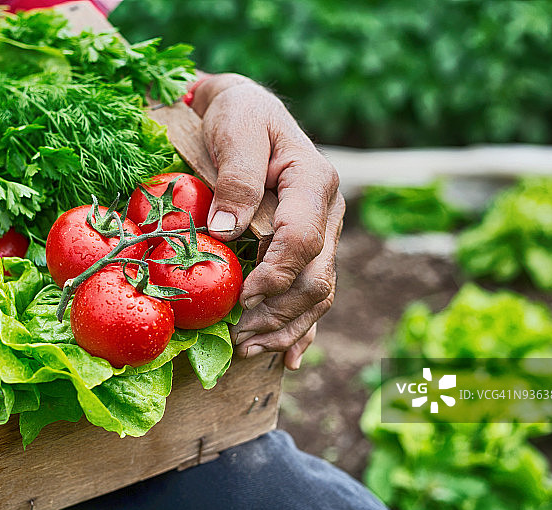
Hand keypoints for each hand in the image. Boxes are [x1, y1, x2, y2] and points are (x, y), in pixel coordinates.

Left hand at [189, 74, 344, 370]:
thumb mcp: (235, 128)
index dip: (275, 275)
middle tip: (239, 338)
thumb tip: (226, 230)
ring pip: (317, 294)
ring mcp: (320, 234)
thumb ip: (236, 175)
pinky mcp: (307, 248)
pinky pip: (311, 293)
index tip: (242, 298)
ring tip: (249, 350)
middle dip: (279, 314)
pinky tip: (288, 356)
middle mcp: (326, 213)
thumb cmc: (237, 115)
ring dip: (286, 328)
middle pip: (315, 278)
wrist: (243, 112)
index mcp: (313, 183)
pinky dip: (301, 328)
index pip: (303, 240)